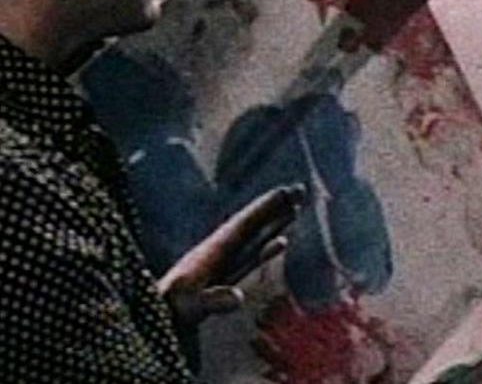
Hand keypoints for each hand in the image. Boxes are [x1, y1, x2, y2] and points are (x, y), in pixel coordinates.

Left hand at [158, 184, 303, 326]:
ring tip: (296, 208)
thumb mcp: (192, 306)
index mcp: (213, 250)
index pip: (244, 224)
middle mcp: (220, 251)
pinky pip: (252, 256)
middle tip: (300, 190)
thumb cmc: (171, 311)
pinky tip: (282, 242)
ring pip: (255, 238)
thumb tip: (238, 297)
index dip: (264, 209)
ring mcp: (223, 264)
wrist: (156, 318)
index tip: (284, 192)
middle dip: (275, 208)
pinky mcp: (225, 277)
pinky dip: (268, 247)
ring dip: (275, 223)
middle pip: (254, 225)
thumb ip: (214, 300)